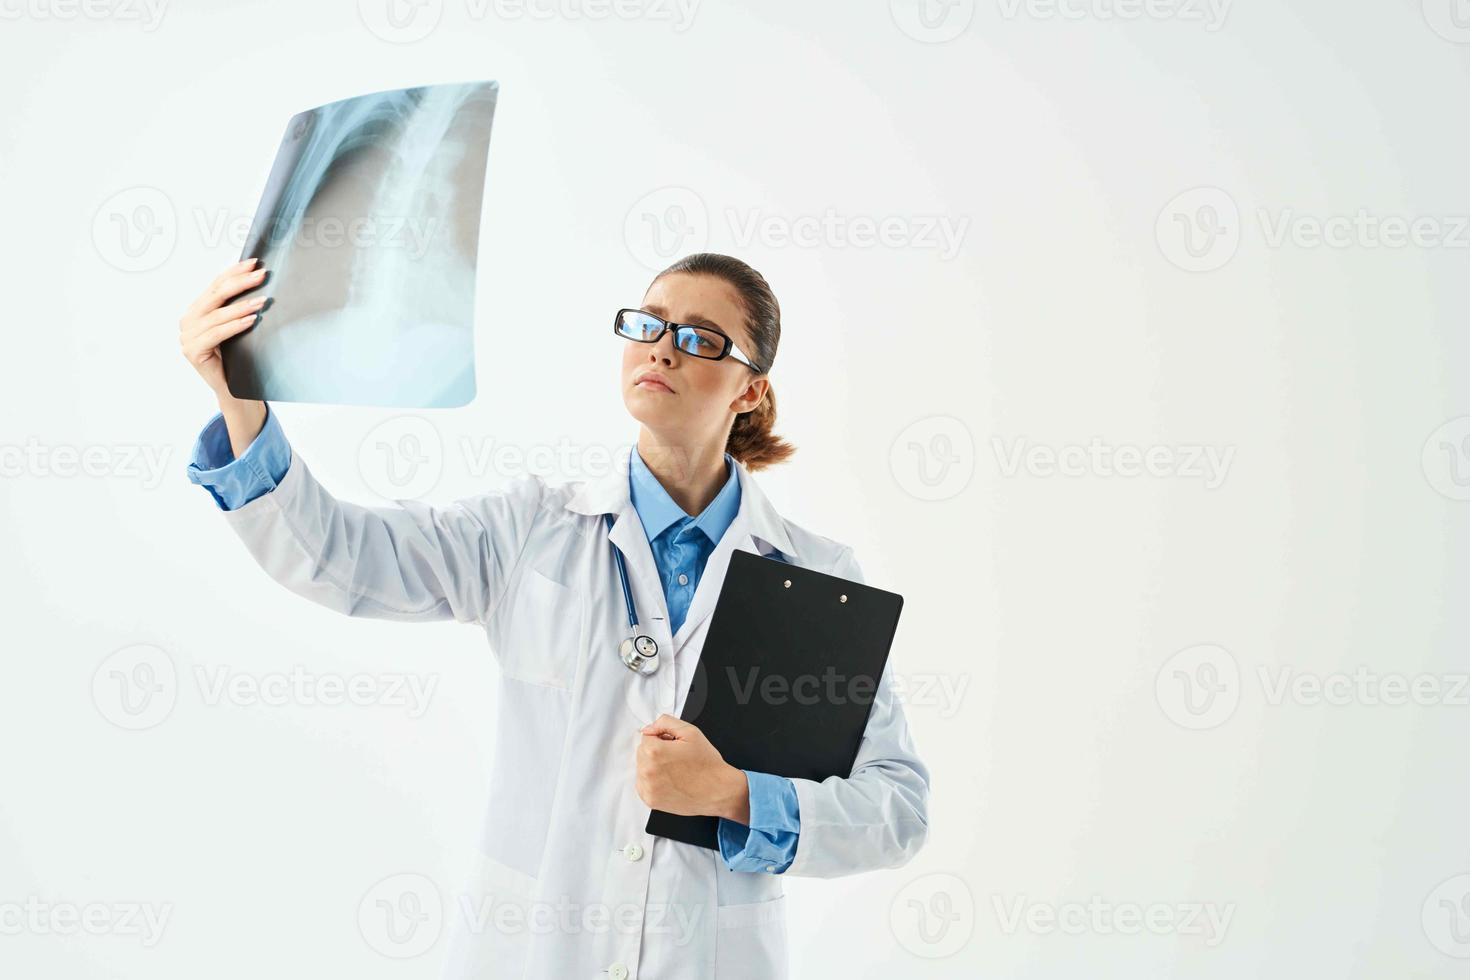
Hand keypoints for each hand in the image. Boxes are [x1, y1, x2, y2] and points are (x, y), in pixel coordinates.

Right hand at [179, 257, 268, 398]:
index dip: (234, 272)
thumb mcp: (237, 326)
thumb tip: (256, 279)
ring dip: (241, 307)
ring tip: (262, 301)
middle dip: (240, 284)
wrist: (234, 389)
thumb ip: (236, 307)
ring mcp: (187, 337)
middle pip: (215, 296)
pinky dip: (235, 326)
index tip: (253, 262)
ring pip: (217, 316)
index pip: (216, 285)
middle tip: (261, 276)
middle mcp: (188, 320)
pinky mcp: (193, 351)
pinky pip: (216, 334)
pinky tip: (251, 320)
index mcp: (197, 310)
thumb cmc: (238, 356)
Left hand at [635, 714, 749, 822]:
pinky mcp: (650, 800)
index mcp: (654, 751)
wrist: (718, 790)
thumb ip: (665, 722)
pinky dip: (653, 782)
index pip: (646, 737)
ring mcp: (648, 788)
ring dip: (654, 767)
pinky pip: (643, 785)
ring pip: (642, 768)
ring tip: (675, 771)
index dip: (662, 739)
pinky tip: (670, 781)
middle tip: (677, 759)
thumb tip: (649, 728)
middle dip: (657, 752)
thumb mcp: (691, 732)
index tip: (674, 747)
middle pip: (642, 752)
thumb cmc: (707, 764)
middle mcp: (648, 770)